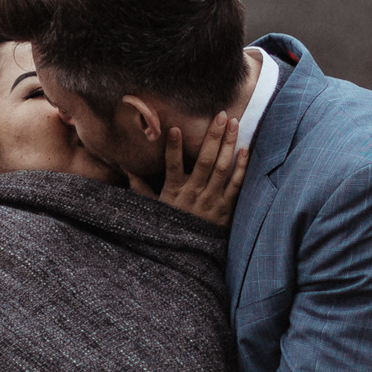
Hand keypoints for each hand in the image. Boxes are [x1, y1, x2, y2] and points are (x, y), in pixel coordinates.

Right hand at [130, 111, 249, 226]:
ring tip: (232, 123)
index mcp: (174, 192)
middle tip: (219, 115)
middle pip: (204, 161)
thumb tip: (127, 171)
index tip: (175, 128)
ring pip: (222, 168)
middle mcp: (194, 194)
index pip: (173, 165)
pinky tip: (244, 149)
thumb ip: (141, 189)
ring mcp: (212, 200)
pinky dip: (241, 167)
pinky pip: (236, 185)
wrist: (189, 256)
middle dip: (212, 137)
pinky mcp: (226, 208)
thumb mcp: (153, 210)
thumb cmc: (170, 228)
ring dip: (228, 144)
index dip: (173, 147)